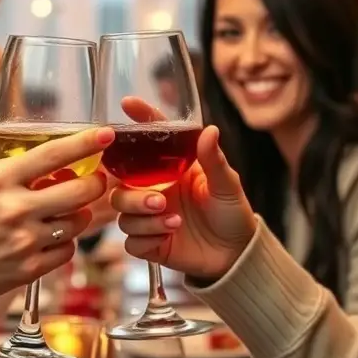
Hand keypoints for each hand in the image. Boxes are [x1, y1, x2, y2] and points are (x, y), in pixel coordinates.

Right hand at [0, 127, 113, 307]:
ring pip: (77, 222)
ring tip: (67, 210)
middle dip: (95, 183)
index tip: (106, 134)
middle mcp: (16, 209)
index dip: (85, 142)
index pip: (53, 155)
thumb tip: (6, 136)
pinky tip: (50, 236)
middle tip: (94, 180)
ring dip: (79, 213)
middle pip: (80, 191)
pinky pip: (66, 251)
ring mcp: (24, 242)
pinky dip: (64, 242)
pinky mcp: (28, 270)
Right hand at [110, 124, 256, 279]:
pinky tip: (168, 237)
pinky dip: (146, 238)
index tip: (127, 102)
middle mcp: (154, 190)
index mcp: (171, 170)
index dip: (139, 119)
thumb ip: (214, 159)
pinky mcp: (150, 244)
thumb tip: (210, 130)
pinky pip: (131, 241)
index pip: (150, 138)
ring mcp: (149, 217)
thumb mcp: (227, 184)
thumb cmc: (231, 213)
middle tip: (160, 201)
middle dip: (134, 194)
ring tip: (174, 222)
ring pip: (123, 214)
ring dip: (144, 218)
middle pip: (121, 185)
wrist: (236, 254)